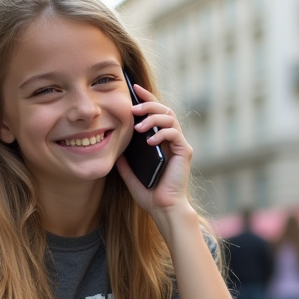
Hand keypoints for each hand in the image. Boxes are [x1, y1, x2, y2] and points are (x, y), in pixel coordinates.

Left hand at [114, 84, 192, 222]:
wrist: (164, 209)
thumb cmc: (150, 194)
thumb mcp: (130, 175)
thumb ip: (124, 163)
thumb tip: (114, 151)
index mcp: (160, 141)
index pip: (155, 113)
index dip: (146, 99)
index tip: (134, 88)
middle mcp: (172, 140)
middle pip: (164, 110)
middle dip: (148, 104)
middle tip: (133, 107)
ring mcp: (179, 145)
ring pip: (170, 118)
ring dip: (153, 117)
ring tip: (139, 126)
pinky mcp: (184, 152)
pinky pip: (174, 134)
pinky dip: (162, 134)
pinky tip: (150, 141)